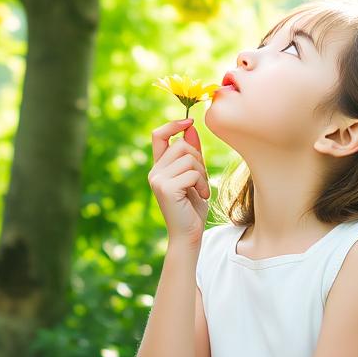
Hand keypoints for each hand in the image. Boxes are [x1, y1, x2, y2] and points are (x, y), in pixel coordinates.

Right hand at [148, 118, 209, 244]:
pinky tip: (201, 196)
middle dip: (199, 159)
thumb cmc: (192, 207)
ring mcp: (158, 179)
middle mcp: (154, 171)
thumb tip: (191, 127)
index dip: (173, 124)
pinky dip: (203, 184)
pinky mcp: (165, 188)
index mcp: (159, 167)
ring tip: (201, 190)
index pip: (159, 135)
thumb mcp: (195, 175)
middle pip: (182, 145)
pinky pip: (192, 173)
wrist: (189, 235)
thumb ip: (192, 154)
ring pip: (189, 158)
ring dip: (203, 174)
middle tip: (202, 180)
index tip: (190, 121)